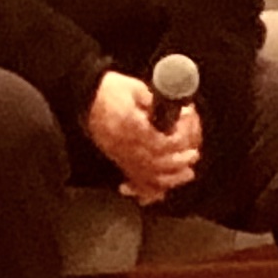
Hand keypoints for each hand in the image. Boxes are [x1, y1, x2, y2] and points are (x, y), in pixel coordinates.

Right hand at [85, 72, 202, 201]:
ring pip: (148, 177)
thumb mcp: (134, 88)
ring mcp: (119, 155)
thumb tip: (175, 113)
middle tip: (193, 154)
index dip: (178, 139)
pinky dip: (150, 189)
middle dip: (179, 161)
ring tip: (187, 173)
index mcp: (129, 126)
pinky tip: (163, 190)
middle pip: (157, 164)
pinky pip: (135, 180)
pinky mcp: (116, 159)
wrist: (84, 96)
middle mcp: (124, 145)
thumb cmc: (109, 89)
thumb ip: (155, 102)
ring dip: (170, 178)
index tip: (186, 126)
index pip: (160, 143)